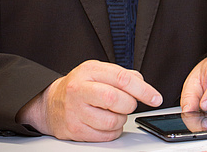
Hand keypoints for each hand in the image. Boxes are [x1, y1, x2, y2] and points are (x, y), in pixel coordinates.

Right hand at [16, 60, 161, 140]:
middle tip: (129, 104)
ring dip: (121, 119)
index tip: (155, 98)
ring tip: (115, 112)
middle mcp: (80, 89)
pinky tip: (107, 122)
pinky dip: (113, 131)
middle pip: (116, 100)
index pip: (123, 78)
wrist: (51, 102)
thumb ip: (122, 75)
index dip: (143, 89)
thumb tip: (142, 84)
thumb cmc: (80, 85)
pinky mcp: (74, 130)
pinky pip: (104, 136)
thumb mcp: (99, 71)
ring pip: (112, 121)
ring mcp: (75, 111)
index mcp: (90, 70)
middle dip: (130, 105)